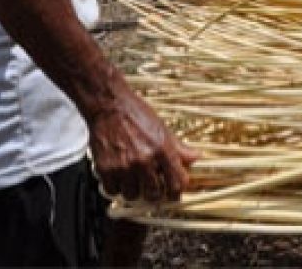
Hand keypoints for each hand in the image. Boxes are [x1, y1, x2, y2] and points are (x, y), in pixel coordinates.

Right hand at [88, 84, 199, 202]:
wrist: (109, 106)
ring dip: (134, 190)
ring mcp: (124, 166)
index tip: (172, 192)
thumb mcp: (162, 128)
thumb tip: (195, 158)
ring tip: (133, 178)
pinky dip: (116, 187)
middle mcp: (144, 160)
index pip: (177, 183)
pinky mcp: (106, 169)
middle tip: (150, 186)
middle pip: (154, 194)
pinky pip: (113, 191)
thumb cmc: (136, 114)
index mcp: (162, 149)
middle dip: (154, 193)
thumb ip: (178, 147)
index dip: (176, 191)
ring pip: (132, 195)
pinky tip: (119, 176)